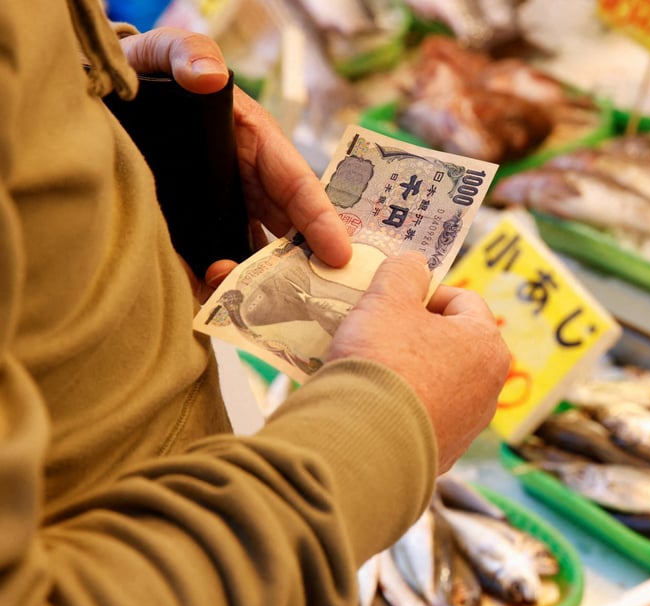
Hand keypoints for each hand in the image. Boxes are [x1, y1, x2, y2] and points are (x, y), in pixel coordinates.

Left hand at [118, 28, 351, 295]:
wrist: (103, 98)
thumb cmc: (152, 73)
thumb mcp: (171, 53)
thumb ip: (188, 53)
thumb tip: (208, 76)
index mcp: (257, 146)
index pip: (298, 187)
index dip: (321, 221)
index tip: (340, 254)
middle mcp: (246, 185)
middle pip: (281, 234)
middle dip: (293, 266)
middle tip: (296, 298)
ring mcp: (216, 212)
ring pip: (246, 256)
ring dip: (247, 282)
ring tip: (234, 299)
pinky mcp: (185, 232)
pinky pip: (201, 265)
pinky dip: (206, 285)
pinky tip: (204, 302)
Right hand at [327, 254, 510, 471]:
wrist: (366, 444)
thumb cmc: (383, 362)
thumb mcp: (387, 298)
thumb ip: (404, 271)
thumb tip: (414, 265)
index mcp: (488, 345)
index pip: (462, 300)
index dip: (424, 293)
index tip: (392, 302)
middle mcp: (490, 389)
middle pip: (452, 344)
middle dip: (416, 335)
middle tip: (378, 334)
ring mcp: (469, 427)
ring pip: (438, 383)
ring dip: (411, 373)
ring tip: (373, 372)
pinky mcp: (443, 455)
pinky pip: (423, 420)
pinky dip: (403, 409)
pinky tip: (375, 408)